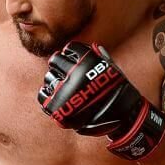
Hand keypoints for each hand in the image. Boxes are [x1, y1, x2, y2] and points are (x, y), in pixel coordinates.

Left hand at [37, 42, 164, 160]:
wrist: (121, 117)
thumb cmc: (117, 91)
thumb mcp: (112, 69)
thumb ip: (100, 57)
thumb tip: (92, 47)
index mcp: (88, 61)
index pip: (70, 48)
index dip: (71, 53)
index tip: (73, 58)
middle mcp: (75, 74)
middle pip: (55, 60)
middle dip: (59, 65)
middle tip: (64, 72)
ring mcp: (64, 91)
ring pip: (48, 77)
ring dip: (54, 80)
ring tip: (63, 87)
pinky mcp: (57, 107)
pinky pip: (43, 95)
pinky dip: (47, 95)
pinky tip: (55, 96)